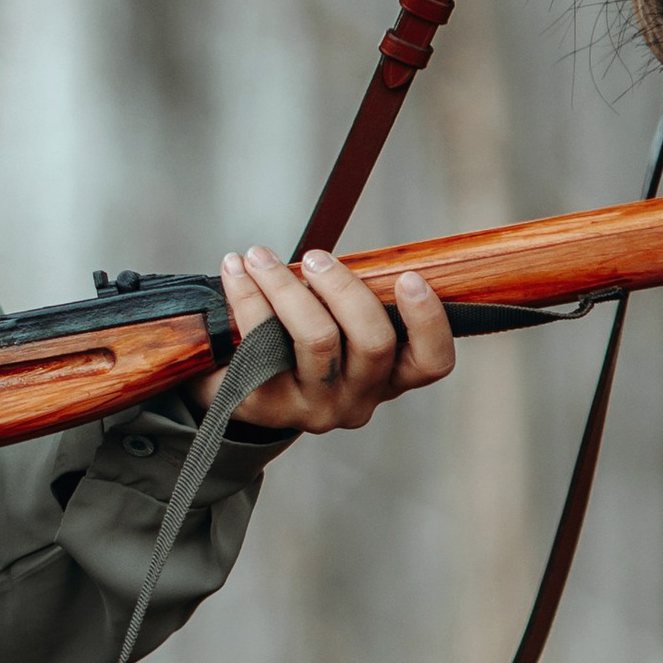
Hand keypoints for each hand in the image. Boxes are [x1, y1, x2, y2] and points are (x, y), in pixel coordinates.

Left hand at [193, 246, 453, 439]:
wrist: (232, 386)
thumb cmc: (294, 340)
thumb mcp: (335, 325)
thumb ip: (350, 298)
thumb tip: (338, 255)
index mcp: (387, 378)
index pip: (431, 363)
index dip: (429, 320)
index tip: (409, 276)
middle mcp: (357, 400)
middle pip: (373, 343)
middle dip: (344, 287)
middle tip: (314, 257)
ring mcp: (314, 407)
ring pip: (317, 338)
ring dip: (286, 285)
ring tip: (259, 256)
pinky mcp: (268, 405)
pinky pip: (262, 343)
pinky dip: (246, 297)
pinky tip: (234, 271)